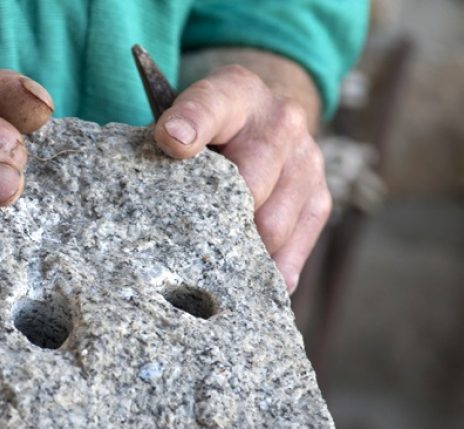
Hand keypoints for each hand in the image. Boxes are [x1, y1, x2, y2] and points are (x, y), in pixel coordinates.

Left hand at [154, 64, 330, 292]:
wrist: (265, 118)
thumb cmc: (209, 130)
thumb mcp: (184, 115)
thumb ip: (165, 141)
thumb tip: (161, 165)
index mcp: (235, 93)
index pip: (212, 105)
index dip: (192, 122)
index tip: (172, 142)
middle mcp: (279, 121)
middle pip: (250, 182)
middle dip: (216, 218)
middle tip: (184, 244)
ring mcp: (307, 160)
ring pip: (272, 225)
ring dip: (240, 251)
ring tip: (211, 266)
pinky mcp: (320, 197)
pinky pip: (295, 247)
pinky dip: (270, 271)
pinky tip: (247, 281)